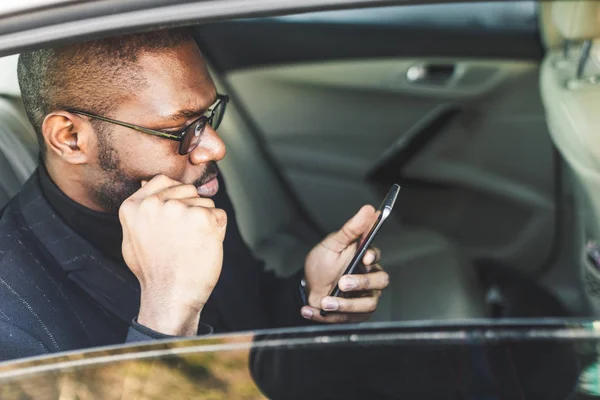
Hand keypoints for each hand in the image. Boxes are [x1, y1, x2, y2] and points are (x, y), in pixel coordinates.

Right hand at [119, 175, 226, 335]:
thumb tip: (145, 181)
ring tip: (191, 246)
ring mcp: (179, 209)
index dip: (176, 197)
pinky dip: (217, 231)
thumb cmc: (154, 271)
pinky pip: (219, 215)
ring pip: (206, 203)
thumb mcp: (133, 236)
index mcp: (134, 206)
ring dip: (205, 222)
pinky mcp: (203, 218)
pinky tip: (203, 248)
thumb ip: (141, 209)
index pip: (164, 180)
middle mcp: (154, 203)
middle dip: (192, 209)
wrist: (170, 297)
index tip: (175, 220)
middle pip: (188, 190)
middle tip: (182, 239)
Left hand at [302, 205, 388, 322]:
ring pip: (368, 305)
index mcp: (365, 259)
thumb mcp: (333, 244)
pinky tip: (310, 310)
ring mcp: (364, 298)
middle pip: (380, 282)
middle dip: (361, 283)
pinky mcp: (356, 315)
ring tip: (324, 301)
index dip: (373, 258)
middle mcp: (369, 279)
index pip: (377, 257)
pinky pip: (349, 320)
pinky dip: (328, 317)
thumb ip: (351, 229)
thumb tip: (370, 209)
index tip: (364, 258)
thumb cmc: (322, 263)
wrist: (307, 286)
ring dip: (345, 305)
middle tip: (342, 282)